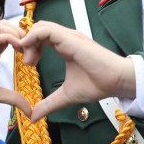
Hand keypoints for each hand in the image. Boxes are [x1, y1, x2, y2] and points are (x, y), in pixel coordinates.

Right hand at [0, 21, 31, 115]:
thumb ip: (13, 99)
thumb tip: (30, 110)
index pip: (9, 36)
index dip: (23, 40)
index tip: (33, 54)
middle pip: (5, 25)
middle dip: (21, 32)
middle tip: (32, 46)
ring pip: (0, 25)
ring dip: (16, 32)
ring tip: (25, 46)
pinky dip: (10, 38)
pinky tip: (19, 48)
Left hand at [15, 21, 133, 119]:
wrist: (117, 81)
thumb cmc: (98, 84)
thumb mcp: (66, 95)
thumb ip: (49, 104)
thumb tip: (34, 117)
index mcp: (65, 46)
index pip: (40, 37)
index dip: (29, 46)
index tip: (27, 64)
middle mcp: (65, 38)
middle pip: (37, 29)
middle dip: (26, 43)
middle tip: (27, 63)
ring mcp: (68, 37)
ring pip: (40, 27)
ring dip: (29, 41)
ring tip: (30, 61)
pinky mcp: (71, 39)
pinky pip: (46, 31)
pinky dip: (33, 38)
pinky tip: (31, 54)